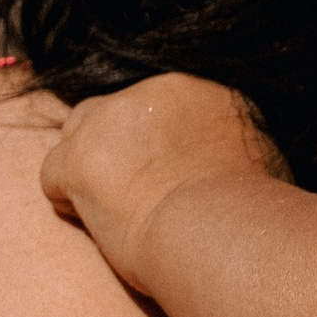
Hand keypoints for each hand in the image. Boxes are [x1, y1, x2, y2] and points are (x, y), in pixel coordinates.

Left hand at [39, 73, 281, 292]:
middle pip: (116, 110)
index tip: (170, 174)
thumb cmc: (250, 209)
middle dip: (120, 147)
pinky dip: (69, 200)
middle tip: (137, 190)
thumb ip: (236, 144)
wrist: (216, 228)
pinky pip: (54, 173)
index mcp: (198, 88)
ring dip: (91, 165)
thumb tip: (235, 158)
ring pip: (79, 132)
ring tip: (115, 206)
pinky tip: (97, 222)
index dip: (158, 143)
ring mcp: (110, 119)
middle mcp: (151, 90)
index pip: (159, 104)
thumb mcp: (261, 157)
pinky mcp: (78, 155)